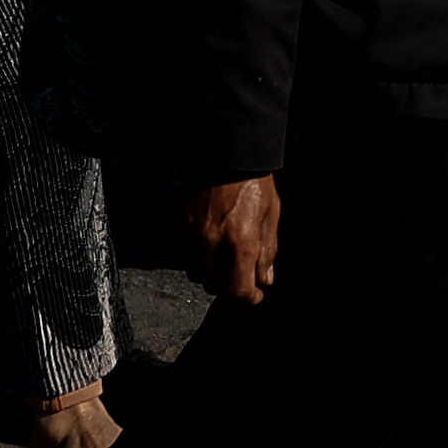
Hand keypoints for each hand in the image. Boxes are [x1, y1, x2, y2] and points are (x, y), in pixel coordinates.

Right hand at [182, 176, 279, 304]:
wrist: (224, 149)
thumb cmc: (253, 182)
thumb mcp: (270, 215)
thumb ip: (267, 251)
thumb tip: (264, 280)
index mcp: (240, 241)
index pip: (237, 290)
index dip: (248, 298)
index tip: (255, 295)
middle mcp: (212, 241)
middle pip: (215, 286)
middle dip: (230, 288)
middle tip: (241, 280)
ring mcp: (191, 232)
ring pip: (196, 273)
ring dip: (211, 274)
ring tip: (223, 262)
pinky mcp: (178, 222)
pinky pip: (185, 251)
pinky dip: (197, 254)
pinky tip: (209, 240)